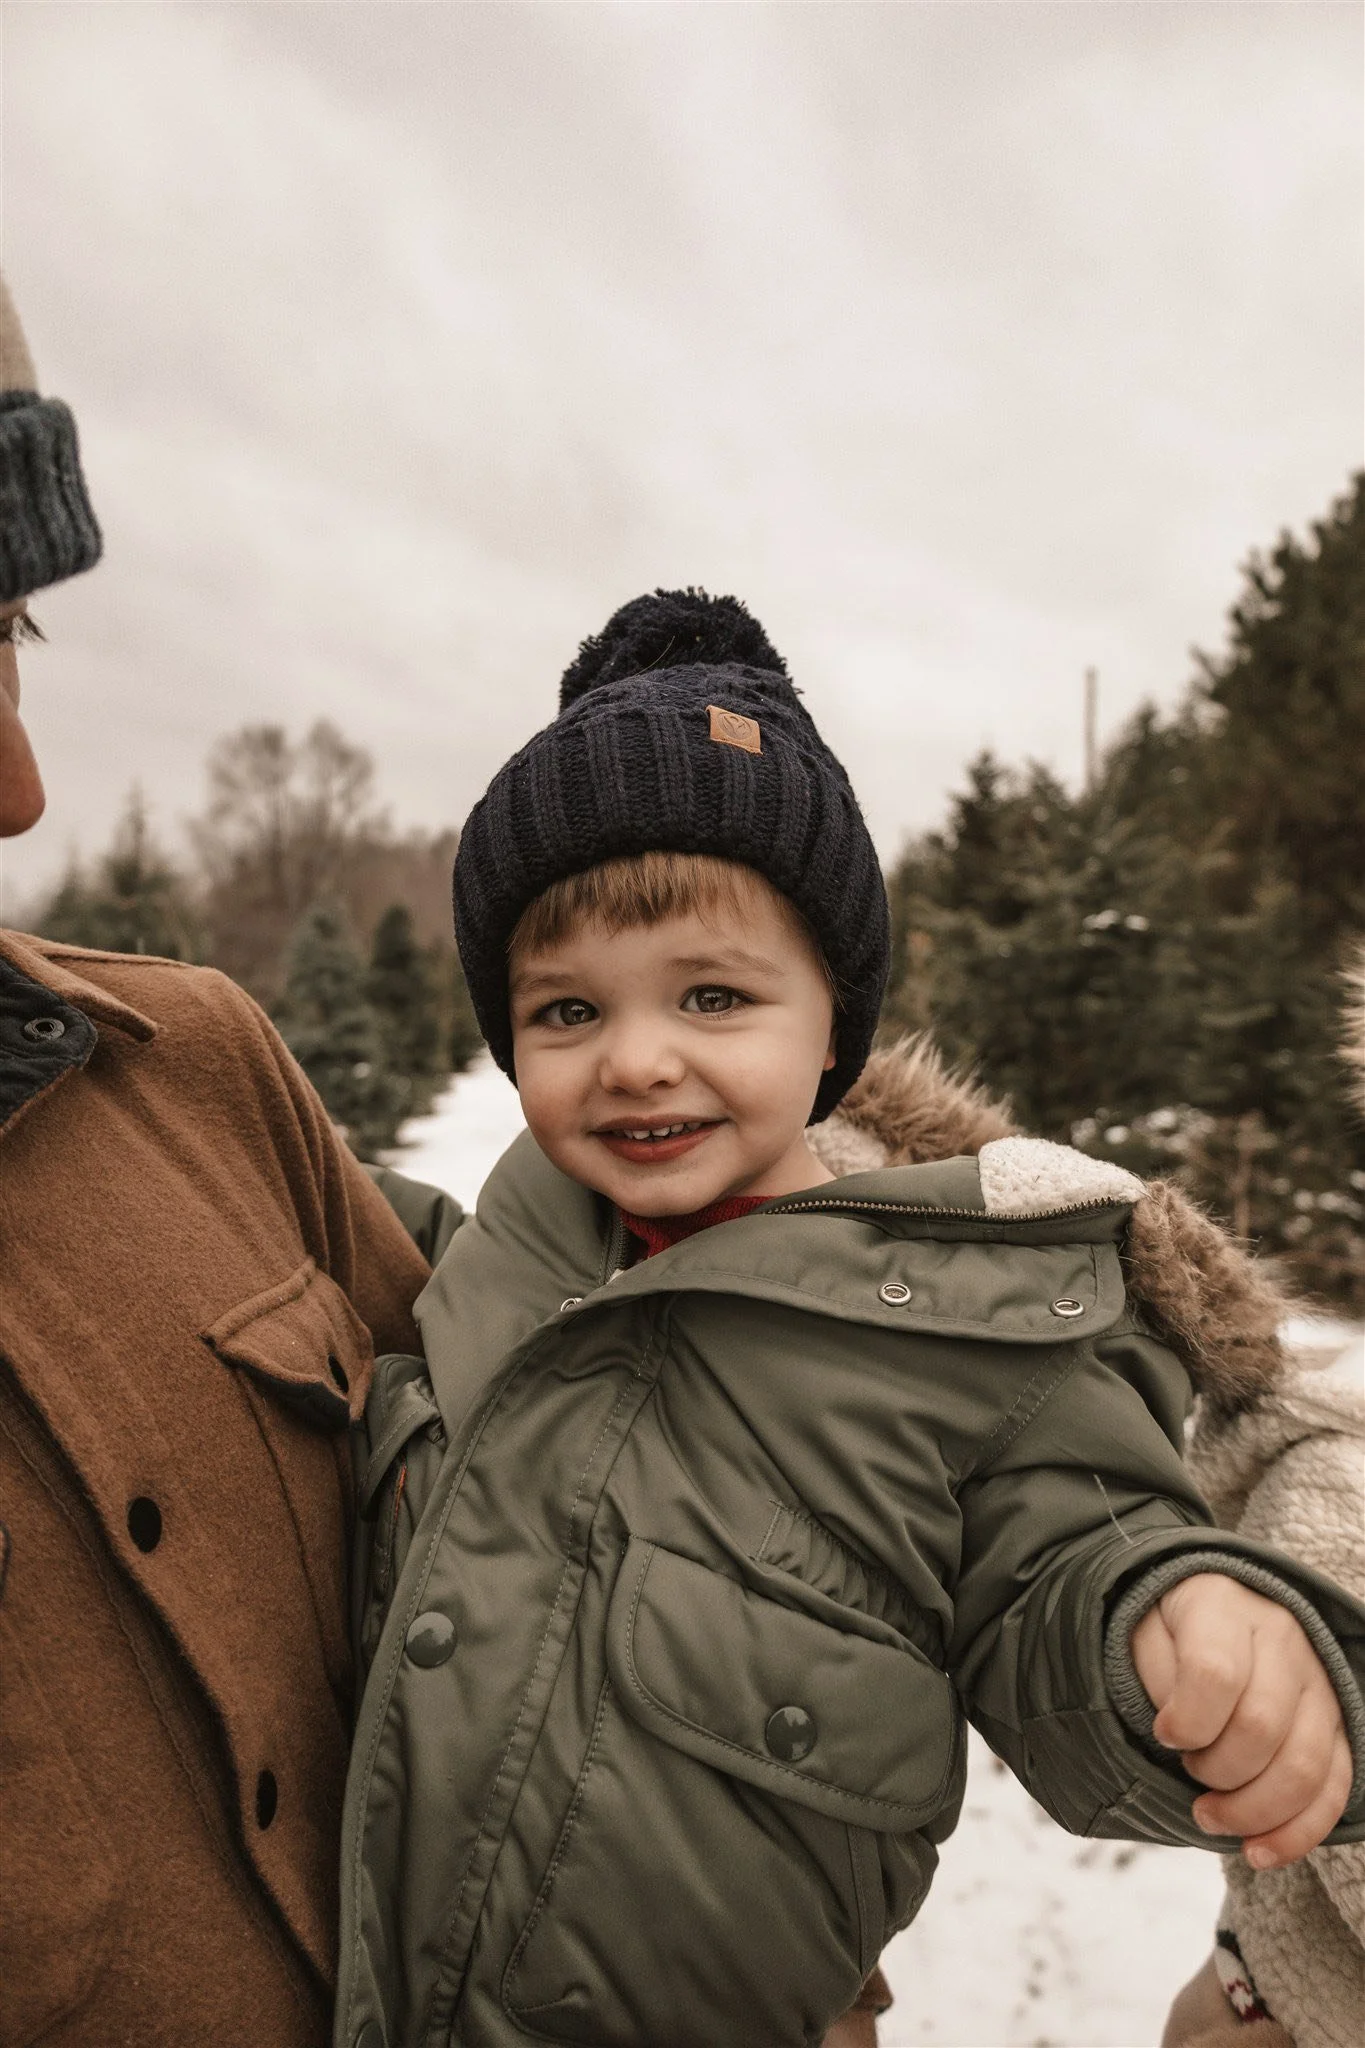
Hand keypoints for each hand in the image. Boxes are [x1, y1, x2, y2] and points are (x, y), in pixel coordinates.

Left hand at [1130, 1571, 1352, 1868]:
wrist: (1215, 1612)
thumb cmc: (1171, 1629)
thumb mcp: (1142, 1631)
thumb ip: (1155, 1673)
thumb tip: (1179, 1734)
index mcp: (1224, 1607)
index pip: (1215, 1673)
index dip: (1186, 1720)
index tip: (1164, 1734)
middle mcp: (1283, 1641)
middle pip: (1262, 1727)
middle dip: (1216, 1770)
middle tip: (1187, 1772)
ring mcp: (1319, 1685)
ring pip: (1304, 1767)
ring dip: (1252, 1810)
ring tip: (1208, 1815)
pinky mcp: (1338, 1726)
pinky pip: (1333, 1789)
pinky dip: (1296, 1833)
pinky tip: (1258, 1852)